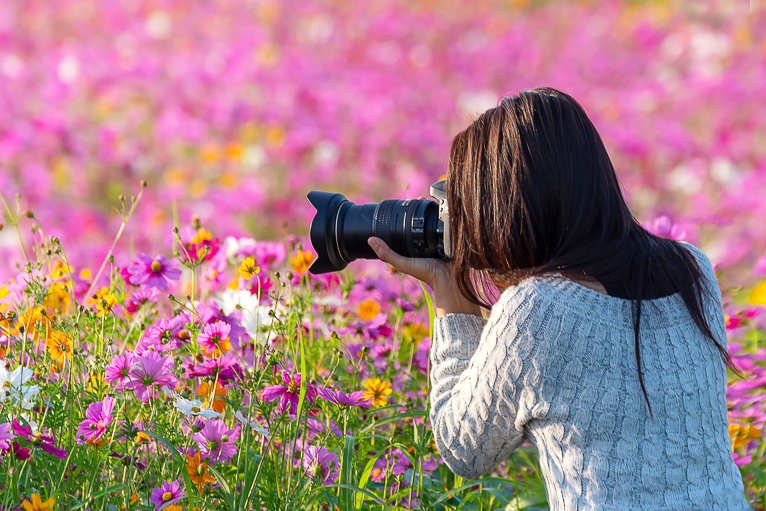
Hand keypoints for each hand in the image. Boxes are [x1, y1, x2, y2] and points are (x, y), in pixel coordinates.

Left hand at [367, 196, 482, 316]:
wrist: (449, 278)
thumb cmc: (426, 273)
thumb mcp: (403, 263)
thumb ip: (387, 254)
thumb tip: (370, 240)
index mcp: (411, 247)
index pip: (404, 228)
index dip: (403, 215)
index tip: (404, 204)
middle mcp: (423, 243)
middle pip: (418, 223)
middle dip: (419, 209)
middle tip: (419, 198)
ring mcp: (436, 240)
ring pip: (431, 222)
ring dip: (431, 211)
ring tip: (429, 200)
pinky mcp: (448, 239)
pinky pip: (443, 225)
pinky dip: (443, 217)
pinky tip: (443, 209)